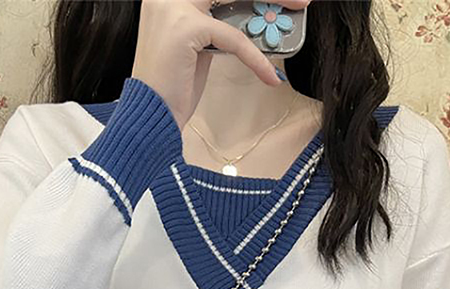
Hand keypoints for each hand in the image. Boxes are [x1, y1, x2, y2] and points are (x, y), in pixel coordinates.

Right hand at [131, 0, 310, 130]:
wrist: (149, 117)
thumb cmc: (173, 87)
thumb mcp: (199, 45)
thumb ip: (219, 22)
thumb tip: (255, 15)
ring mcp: (174, 6)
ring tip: (299, 10)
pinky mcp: (186, 27)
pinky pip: (234, 38)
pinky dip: (256, 58)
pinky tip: (270, 75)